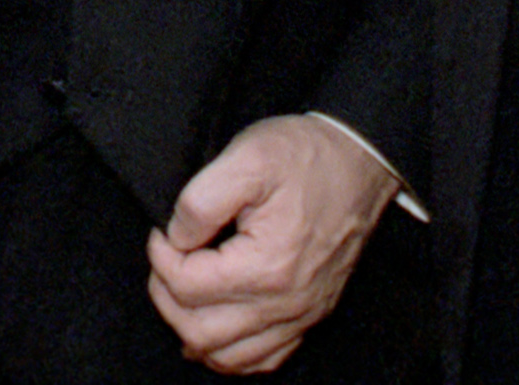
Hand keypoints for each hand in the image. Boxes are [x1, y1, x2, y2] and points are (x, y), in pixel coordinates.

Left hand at [145, 112, 395, 373]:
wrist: (359, 162)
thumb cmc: (305, 157)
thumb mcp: (246, 157)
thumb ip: (199, 202)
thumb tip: (175, 238)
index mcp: (267, 267)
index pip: (187, 287)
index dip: (160, 258)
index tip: (160, 232)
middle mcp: (286, 304)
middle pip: (200, 332)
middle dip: (166, 298)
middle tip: (164, 260)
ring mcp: (301, 315)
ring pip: (228, 357)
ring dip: (192, 329)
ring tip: (180, 292)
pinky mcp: (310, 315)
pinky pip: (263, 360)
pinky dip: (230, 352)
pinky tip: (215, 327)